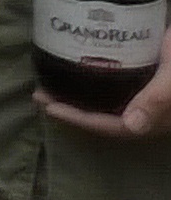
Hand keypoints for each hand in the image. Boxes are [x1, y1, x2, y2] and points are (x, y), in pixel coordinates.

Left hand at [39, 70, 170, 140]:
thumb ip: (157, 100)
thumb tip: (132, 127)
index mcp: (156, 119)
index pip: (112, 126)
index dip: (79, 120)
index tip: (50, 108)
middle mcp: (150, 114)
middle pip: (105, 118)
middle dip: (72, 111)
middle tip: (40, 96)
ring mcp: (147, 100)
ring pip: (108, 105)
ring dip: (79, 99)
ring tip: (50, 87)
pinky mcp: (146, 82)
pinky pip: (116, 91)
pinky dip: (94, 86)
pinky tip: (77, 73)